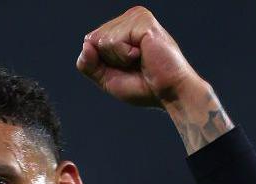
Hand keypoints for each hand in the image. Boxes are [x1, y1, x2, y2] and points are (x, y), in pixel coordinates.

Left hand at [76, 6, 200, 107]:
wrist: (170, 94)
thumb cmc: (144, 87)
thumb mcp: (107, 78)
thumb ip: (89, 65)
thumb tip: (85, 46)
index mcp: (122, 27)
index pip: (90, 41)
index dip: (102, 62)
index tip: (126, 68)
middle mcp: (130, 18)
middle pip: (93, 39)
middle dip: (109, 60)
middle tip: (135, 65)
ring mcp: (137, 17)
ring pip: (102, 40)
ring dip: (118, 59)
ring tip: (141, 60)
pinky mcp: (143, 22)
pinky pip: (114, 41)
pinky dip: (125, 55)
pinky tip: (143, 55)